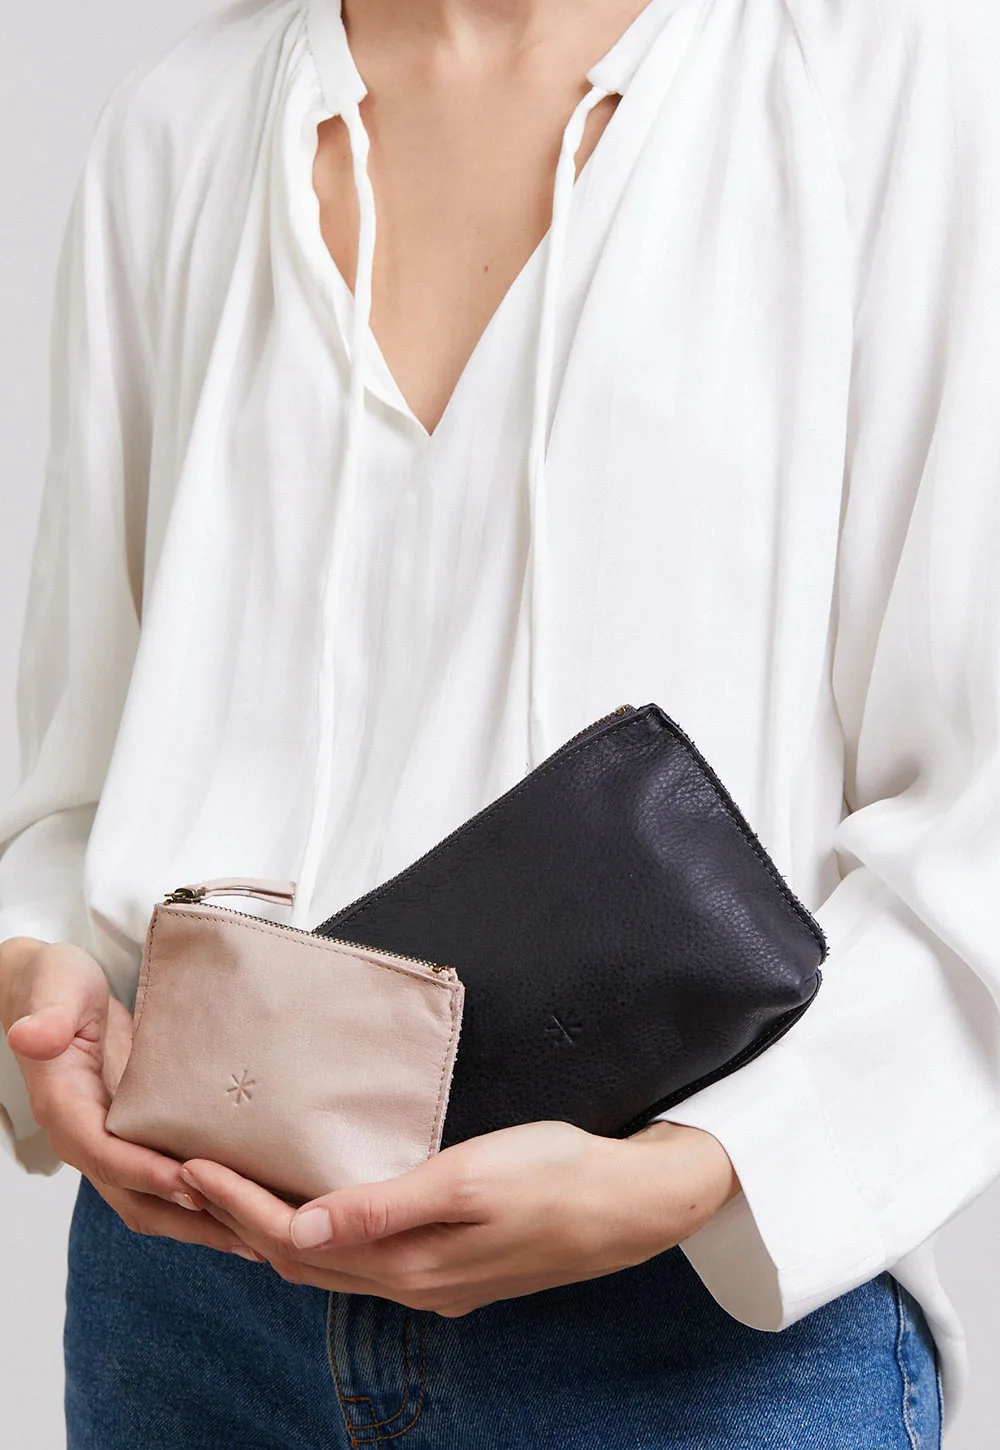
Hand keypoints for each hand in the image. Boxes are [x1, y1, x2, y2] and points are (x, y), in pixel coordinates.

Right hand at [0, 936, 262, 1259]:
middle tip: (249, 1232)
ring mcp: (112, 1144)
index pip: (106, 1155)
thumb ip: (48, 1017)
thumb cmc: (57, 986)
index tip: (195, 1185)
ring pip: (154, 1201)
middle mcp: (87, 1138)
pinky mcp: (135, 1138)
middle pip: (136, 1198)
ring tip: (262, 1236)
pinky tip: (250, 1204)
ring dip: (203, 1222)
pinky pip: (167, 1181)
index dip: (148, 1173)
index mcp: (66, 1109)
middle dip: (191, 1219)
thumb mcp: (55, 988)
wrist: (54, 991)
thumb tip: (30, 1034)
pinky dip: (205, 1199)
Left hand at [178, 1118, 738, 1311]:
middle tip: (190, 1179)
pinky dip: (321, 1237)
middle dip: (238, 1223)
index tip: (192, 1166)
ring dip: (275, 1234)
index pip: (295, 1239)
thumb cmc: (554, 1176)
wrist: (628, 1205)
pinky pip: (362, 1260)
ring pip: (329, 1266)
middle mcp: (410, 1283)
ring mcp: (432, 1282)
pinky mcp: (450, 1269)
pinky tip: (318, 1210)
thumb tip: (302, 1229)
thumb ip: (384, 1207)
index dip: (238, 1205)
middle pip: (301, 1261)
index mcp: (407, 1263)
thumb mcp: (469, 1178)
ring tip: (234, 1193)